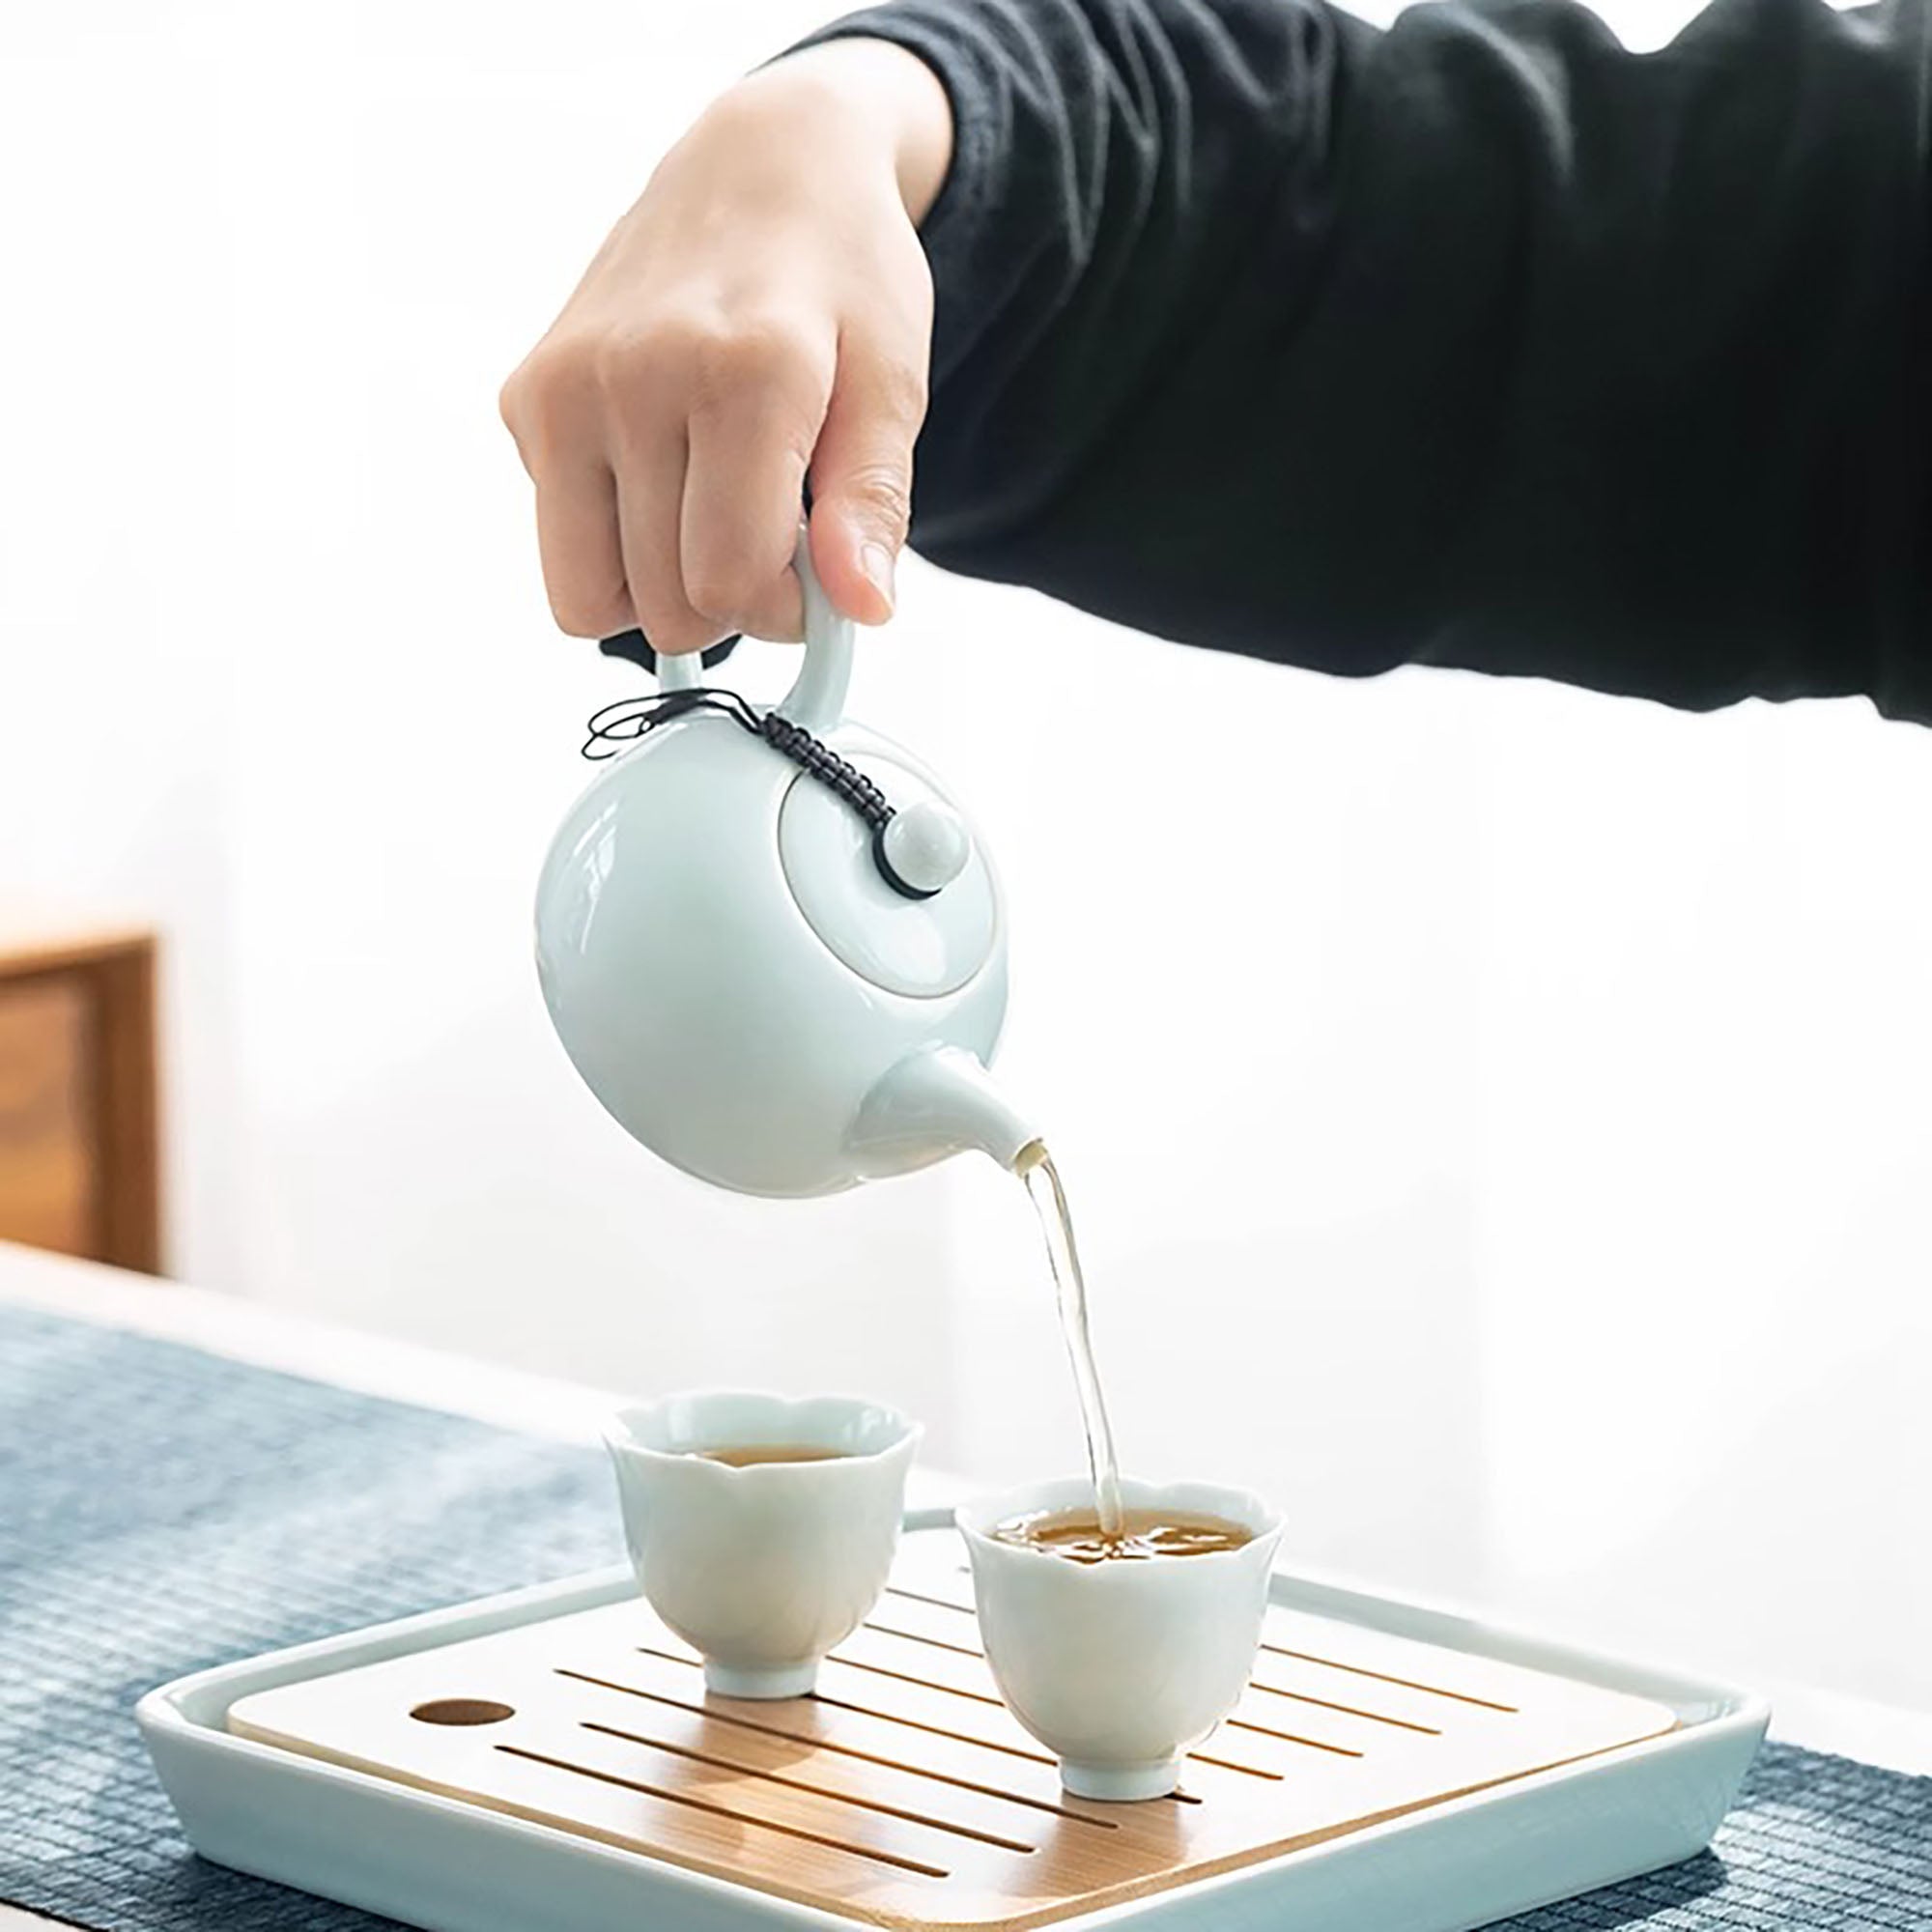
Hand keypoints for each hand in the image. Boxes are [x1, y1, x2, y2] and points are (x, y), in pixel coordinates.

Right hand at [499, 39, 951, 653]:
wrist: (759, 164)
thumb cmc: (841, 277)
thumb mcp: (894, 383)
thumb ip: (874, 503)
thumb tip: (863, 611)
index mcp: (740, 374)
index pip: (728, 581)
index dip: (783, 611)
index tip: (815, 572)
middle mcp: (632, 376)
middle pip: (664, 605)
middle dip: (729, 605)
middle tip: (770, 539)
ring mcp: (563, 387)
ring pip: (586, 597)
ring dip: (659, 590)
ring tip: (712, 520)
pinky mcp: (525, 398)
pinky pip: (563, 542)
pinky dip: (616, 538)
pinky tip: (666, 468)